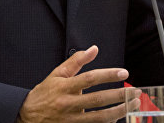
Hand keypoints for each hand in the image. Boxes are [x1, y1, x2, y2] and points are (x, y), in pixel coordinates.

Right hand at [16, 45, 138, 122]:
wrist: (28, 114)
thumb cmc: (45, 93)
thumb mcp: (57, 73)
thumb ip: (76, 61)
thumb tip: (93, 49)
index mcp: (63, 86)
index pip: (89, 78)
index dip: (107, 75)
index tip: (123, 72)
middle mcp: (67, 103)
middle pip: (97, 100)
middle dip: (119, 96)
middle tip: (135, 92)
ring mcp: (71, 118)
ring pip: (99, 117)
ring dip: (119, 111)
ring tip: (133, 105)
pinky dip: (109, 122)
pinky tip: (120, 116)